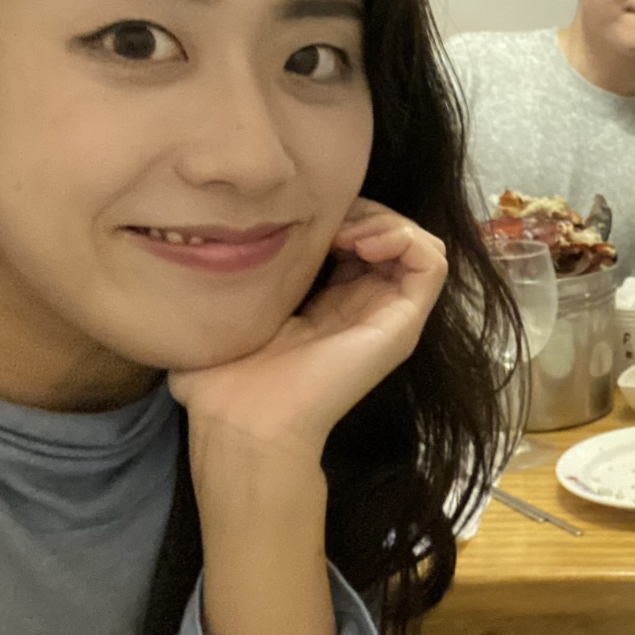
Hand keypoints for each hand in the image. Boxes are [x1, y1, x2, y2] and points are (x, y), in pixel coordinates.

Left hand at [171, 199, 447, 634]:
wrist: (245, 424)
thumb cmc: (225, 380)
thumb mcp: (229, 310)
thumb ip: (231, 277)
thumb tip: (204, 241)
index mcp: (331, 302)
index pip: (356, 236)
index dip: (336, 212)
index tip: (297, 216)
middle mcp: (367, 305)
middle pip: (387, 232)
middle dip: (360, 209)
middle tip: (324, 220)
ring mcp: (389, 315)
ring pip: (415, 241)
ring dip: (384, 220)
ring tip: (345, 230)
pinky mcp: (404, 323)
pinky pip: (431, 262)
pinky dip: (403, 237)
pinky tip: (360, 242)